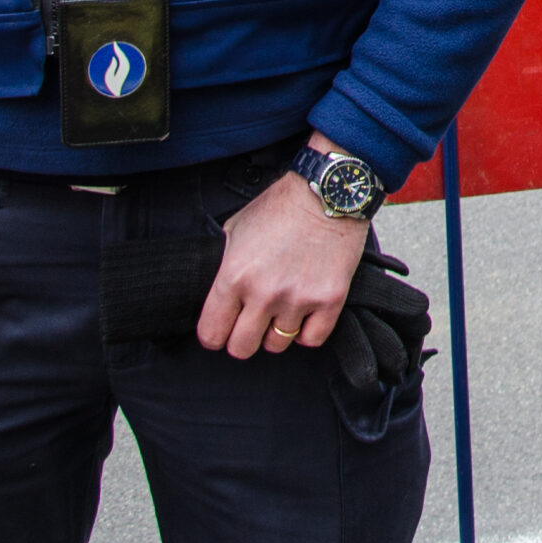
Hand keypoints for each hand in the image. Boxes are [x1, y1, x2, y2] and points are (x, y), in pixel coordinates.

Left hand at [197, 151, 368, 358]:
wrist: (327, 194)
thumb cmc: (281, 207)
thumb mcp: (236, 230)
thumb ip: (224, 266)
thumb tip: (216, 296)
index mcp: (234, 276)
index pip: (212, 334)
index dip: (214, 334)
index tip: (222, 329)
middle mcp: (264, 293)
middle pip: (242, 348)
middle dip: (242, 338)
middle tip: (251, 323)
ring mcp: (298, 299)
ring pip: (277, 344)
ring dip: (276, 330)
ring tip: (281, 309)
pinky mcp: (329, 300)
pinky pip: (312, 339)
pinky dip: (307, 331)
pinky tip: (304, 313)